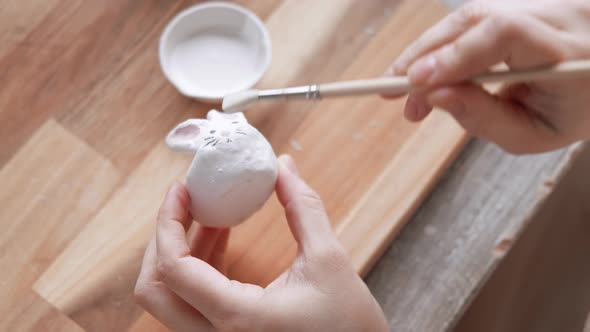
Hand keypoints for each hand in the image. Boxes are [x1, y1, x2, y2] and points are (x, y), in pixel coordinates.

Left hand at [134, 155, 388, 331]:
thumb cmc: (350, 325)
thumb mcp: (329, 259)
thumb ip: (303, 207)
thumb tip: (284, 166)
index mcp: (238, 318)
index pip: (174, 269)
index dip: (169, 222)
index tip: (182, 189)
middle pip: (155, 289)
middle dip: (165, 238)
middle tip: (188, 202)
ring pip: (170, 297)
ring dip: (182, 251)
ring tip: (214, 215)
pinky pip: (191, 303)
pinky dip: (197, 269)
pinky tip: (221, 239)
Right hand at [386, 0, 589, 153]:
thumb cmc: (571, 113)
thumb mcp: (532, 135)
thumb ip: (483, 118)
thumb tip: (432, 96)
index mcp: (568, 52)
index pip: (505, 34)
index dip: (455, 54)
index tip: (416, 84)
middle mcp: (556, 15)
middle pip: (476, 18)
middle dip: (424, 55)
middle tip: (391, 93)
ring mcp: (540, 3)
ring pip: (469, 16)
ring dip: (426, 52)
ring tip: (406, 91)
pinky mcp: (522, 3)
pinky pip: (473, 21)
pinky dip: (443, 46)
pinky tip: (428, 73)